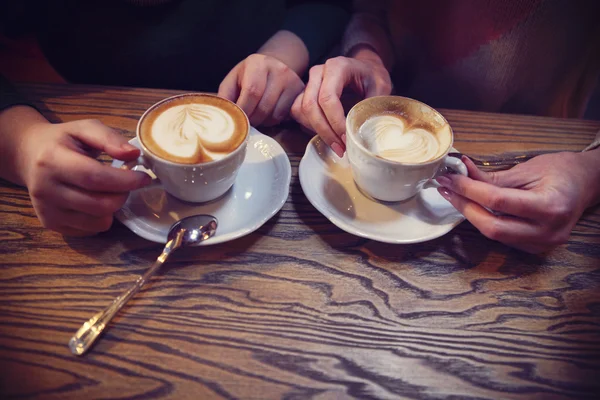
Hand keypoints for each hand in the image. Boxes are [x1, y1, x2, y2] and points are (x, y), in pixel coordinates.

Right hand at [20, 118, 150, 235]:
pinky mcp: (50, 223)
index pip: (95, 178)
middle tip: (127, 183)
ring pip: (98, 221)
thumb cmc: (62, 141)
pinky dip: (101, 218)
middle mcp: (45, 189)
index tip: (143, 177)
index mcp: (52, 160)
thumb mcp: (84, 128)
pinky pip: (90, 230)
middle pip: (99, 204)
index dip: (125, 180)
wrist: (29, 154)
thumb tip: (133, 154)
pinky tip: (95, 200)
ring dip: (113, 207)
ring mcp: (46, 210)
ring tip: (109, 190)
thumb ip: (109, 138)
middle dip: (123, 195)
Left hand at [218, 53, 304, 126]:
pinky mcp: (299, 91)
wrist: (274, 64)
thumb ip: (225, 96)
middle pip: (263, 106)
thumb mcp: (233, 80)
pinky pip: (283, 116)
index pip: (252, 92)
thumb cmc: (249, 75)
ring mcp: (291, 80)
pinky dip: (272, 121)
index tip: (236, 121)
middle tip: (245, 123)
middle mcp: (278, 69)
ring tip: (255, 117)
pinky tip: (267, 114)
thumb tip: (221, 116)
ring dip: (262, 122)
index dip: (243, 110)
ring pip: (274, 114)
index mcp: (257, 63)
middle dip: (252, 120)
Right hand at [291, 49, 391, 157]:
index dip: (335, 121)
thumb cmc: (372, 77)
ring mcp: (309, 81)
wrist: (365, 68)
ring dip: (316, 130)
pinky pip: (298, 111)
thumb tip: (363, 133)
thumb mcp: (381, 87)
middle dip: (325, 131)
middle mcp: (319, 72)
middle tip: (340, 148)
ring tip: (335, 143)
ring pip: (301, 110)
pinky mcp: (305, 91)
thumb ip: (371, 106)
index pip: (327, 98)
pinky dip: (310, 126)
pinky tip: (327, 133)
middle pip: (310, 106)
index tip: (346, 138)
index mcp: (337, 67)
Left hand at [436, 151, 599, 253]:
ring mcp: (543, 243)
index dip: (468, 190)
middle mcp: (548, 231)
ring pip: (495, 236)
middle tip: (447, 189)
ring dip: (471, 216)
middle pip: (492, 227)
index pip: (497, 202)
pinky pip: (503, 238)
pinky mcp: (536, 248)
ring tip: (456, 196)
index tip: (450, 179)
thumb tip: (461, 174)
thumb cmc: (561, 171)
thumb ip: (492, 177)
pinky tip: (475, 207)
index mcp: (549, 206)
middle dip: (464, 207)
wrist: (586, 184)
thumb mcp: (527, 169)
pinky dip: (486, 223)